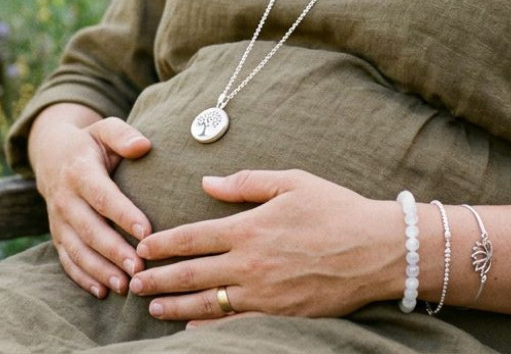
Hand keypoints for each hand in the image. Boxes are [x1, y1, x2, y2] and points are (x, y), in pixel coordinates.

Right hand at [27, 103, 152, 298]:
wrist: (51, 156)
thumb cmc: (90, 144)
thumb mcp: (104, 129)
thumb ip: (122, 135)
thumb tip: (143, 145)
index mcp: (79, 171)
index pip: (102, 196)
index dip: (123, 213)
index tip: (146, 230)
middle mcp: (65, 198)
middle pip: (89, 229)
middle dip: (114, 251)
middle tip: (140, 268)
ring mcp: (58, 220)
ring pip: (77, 249)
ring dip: (100, 270)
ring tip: (124, 286)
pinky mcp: (57, 235)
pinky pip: (67, 260)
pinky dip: (82, 278)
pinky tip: (102, 292)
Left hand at [128, 169, 400, 323]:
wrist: (378, 250)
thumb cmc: (337, 210)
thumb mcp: (292, 182)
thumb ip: (247, 183)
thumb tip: (208, 182)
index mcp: (249, 227)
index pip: (193, 237)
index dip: (163, 243)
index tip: (141, 247)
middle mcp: (250, 263)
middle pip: (192, 273)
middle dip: (158, 279)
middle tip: (132, 283)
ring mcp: (264, 293)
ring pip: (208, 303)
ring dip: (175, 305)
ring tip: (152, 308)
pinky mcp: (280, 314)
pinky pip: (236, 324)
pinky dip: (209, 328)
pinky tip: (191, 329)